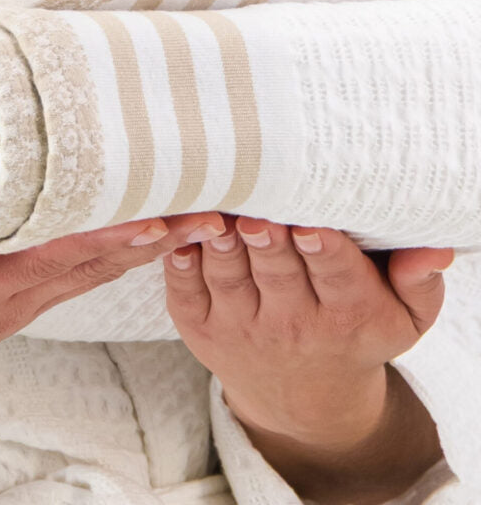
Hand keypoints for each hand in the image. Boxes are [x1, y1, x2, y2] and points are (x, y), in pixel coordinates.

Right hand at [0, 211, 226, 440]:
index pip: (61, 256)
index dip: (115, 233)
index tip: (167, 213)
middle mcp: (5, 297)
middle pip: (94, 261)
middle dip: (156, 235)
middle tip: (216, 209)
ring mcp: (5, 297)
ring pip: (88, 263)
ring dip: (144, 239)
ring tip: (196, 215)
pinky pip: (66, 265)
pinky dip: (109, 245)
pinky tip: (132, 227)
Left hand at [163, 216, 452, 501]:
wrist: (305, 398)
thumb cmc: (357, 333)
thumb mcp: (404, 319)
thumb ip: (419, 284)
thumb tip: (433, 250)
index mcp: (346, 314)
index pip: (336, 278)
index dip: (324, 251)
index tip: (312, 226)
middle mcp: (291, 323)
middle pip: (277, 272)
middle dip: (267, 241)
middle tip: (258, 214)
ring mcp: (240, 325)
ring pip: (228, 278)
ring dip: (220, 247)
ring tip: (219, 217)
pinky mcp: (200, 325)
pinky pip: (185, 291)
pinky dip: (179, 263)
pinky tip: (181, 235)